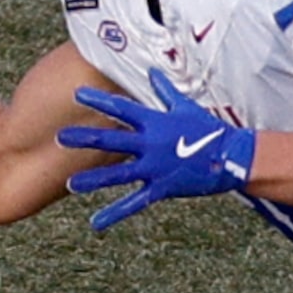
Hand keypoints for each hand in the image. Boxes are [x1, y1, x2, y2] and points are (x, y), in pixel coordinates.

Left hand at [55, 70, 258, 231]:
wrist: (232, 157)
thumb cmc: (208, 129)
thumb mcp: (185, 106)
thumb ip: (164, 91)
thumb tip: (152, 70)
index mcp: (154, 122)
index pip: (121, 108)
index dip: (98, 101)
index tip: (77, 95)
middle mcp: (150, 144)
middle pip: (111, 139)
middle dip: (84, 138)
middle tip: (60, 137)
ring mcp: (154, 167)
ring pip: (117, 174)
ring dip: (93, 179)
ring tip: (71, 184)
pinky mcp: (161, 188)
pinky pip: (134, 203)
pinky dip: (115, 213)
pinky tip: (96, 222)